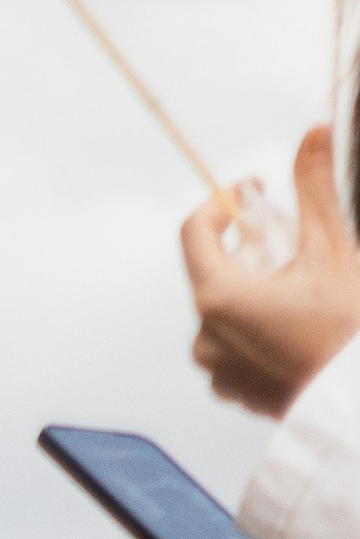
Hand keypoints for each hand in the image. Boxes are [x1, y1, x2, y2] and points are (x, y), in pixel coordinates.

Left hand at [183, 125, 359, 416]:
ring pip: (225, 307)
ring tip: (299, 287)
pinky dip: (257, 324)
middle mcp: (205, 337)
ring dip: (255, 286)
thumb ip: (315, 187)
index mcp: (218, 298)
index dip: (223, 203)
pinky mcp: (232, 391)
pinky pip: (234, 343)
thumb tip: (312, 133)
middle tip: (290, 239)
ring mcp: (216, 369)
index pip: (194, 231)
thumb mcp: (333, 249)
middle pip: (212, 270)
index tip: (254, 192)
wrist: (356, 404)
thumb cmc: (346, 334)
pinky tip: (295, 324)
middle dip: (248, 246)